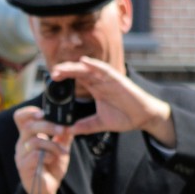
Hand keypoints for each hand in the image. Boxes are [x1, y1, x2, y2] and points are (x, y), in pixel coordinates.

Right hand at [13, 104, 73, 193]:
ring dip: (52, 145)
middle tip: (62, 130)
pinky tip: (52, 160)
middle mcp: (22, 143)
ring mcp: (21, 155)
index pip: (21, 118)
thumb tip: (70, 123)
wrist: (47, 190)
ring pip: (34, 141)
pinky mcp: (23, 167)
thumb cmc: (52, 169)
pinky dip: (47, 155)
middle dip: (48, 126)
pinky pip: (35, 155)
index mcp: (29, 136)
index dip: (29, 112)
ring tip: (62, 152)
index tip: (43, 113)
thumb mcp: (61, 149)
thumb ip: (64, 136)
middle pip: (28, 126)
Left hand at [50, 58, 174, 144]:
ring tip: (61, 68)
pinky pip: (104, 69)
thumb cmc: (124, 117)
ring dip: (75, 67)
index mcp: (95, 88)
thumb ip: (85, 126)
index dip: (64, 78)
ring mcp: (108, 79)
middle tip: (52, 74)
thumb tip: (70, 131)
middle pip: (79, 72)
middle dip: (65, 71)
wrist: (143, 118)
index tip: (51, 81)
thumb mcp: (100, 123)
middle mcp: (100, 81)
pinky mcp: (118, 79)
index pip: (77, 79)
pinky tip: (84, 62)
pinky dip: (94, 64)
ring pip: (88, 69)